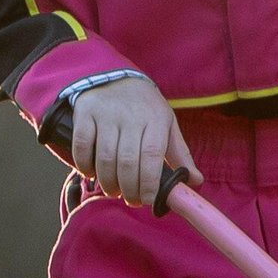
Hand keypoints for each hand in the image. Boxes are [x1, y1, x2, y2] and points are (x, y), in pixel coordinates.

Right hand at [66, 75, 196, 208]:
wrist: (115, 77)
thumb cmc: (145, 108)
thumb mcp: (167, 124)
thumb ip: (180, 154)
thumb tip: (196, 181)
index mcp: (156, 119)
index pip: (152, 155)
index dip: (148, 182)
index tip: (147, 200)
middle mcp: (131, 117)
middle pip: (127, 161)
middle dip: (128, 188)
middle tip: (130, 200)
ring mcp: (106, 115)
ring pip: (104, 157)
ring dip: (107, 182)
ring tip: (113, 190)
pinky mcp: (85, 114)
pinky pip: (81, 145)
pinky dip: (84, 164)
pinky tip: (90, 173)